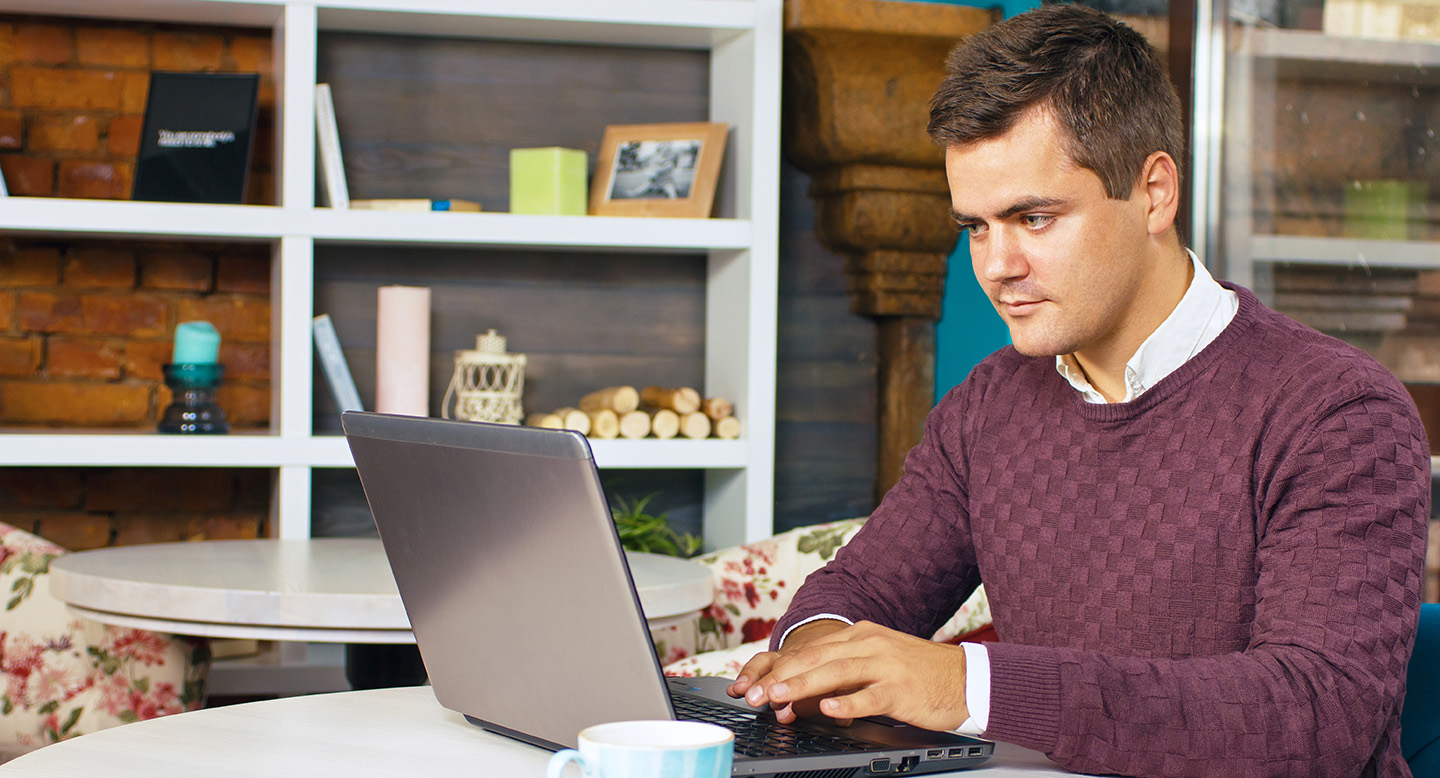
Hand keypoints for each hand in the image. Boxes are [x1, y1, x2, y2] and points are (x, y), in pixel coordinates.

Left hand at [728, 620, 969, 731]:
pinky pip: (871, 696)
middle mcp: (870, 644)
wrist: (967, 678)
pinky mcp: (902, 689)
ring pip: (837, 673)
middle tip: (755, 695)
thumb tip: (804, 690)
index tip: (755, 686)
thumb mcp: (878, 661)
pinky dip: (847, 702)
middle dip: (782, 677)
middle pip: (817, 658)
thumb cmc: (919, 675)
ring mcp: (886, 665)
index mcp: (861, 636)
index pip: (811, 650)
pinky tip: (829, 709)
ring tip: (779, 697)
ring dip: (804, 686)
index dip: (780, 668)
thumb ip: (844, 671)